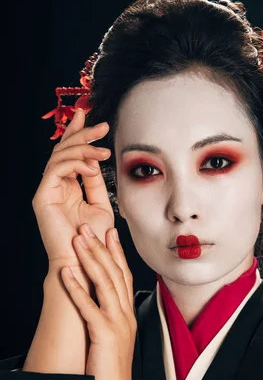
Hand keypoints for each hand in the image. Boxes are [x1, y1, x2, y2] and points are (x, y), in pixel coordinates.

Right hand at [32, 108, 113, 274]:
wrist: (86, 263)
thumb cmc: (94, 240)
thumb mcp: (101, 206)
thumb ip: (96, 183)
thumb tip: (96, 160)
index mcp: (68, 187)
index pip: (70, 154)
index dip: (77, 133)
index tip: (90, 116)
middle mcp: (55, 186)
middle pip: (64, 150)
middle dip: (82, 134)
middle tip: (102, 126)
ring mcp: (47, 191)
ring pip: (60, 157)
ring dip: (83, 149)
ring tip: (103, 150)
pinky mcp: (43, 198)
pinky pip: (56, 171)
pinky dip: (75, 164)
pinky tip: (91, 166)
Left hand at [61, 222, 137, 379]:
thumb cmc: (110, 371)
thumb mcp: (115, 339)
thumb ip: (111, 319)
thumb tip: (102, 305)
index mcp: (128, 314)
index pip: (123, 276)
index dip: (116, 253)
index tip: (110, 233)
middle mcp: (125, 314)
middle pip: (115, 273)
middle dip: (101, 248)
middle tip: (89, 227)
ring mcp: (117, 322)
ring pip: (104, 283)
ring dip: (91, 259)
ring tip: (79, 239)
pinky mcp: (104, 333)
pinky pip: (88, 305)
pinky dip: (77, 286)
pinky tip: (67, 271)